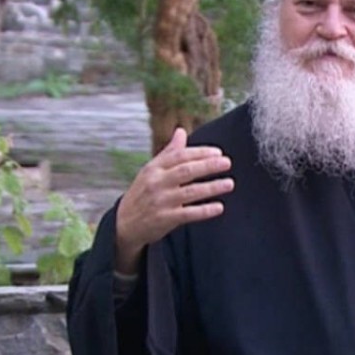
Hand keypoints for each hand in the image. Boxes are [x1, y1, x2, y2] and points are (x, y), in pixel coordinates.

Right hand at [115, 128, 233, 273]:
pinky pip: (189, 213)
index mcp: (154, 168)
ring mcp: (161, 201)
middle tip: (227, 162)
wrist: (124, 223)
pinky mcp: (165, 219)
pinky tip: (219, 207)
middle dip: (208, 166)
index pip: (180, 156)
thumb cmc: (143, 192)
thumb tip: (181, 131)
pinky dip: (204, 210)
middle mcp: (157, 182)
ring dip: (212, 187)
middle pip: (186, 171)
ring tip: (229, 183)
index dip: (200, 153)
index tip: (218, 153)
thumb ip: (169, 152)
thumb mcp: (151, 170)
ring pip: (190, 192)